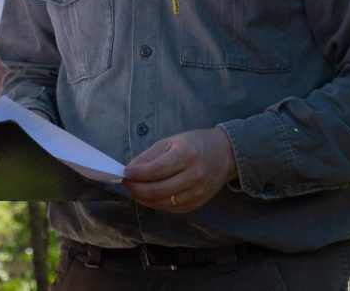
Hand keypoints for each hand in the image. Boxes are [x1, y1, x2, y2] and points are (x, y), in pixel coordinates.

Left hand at [121, 127, 237, 212]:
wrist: (225, 155)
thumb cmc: (195, 144)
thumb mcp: (171, 141)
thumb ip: (149, 156)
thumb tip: (130, 170)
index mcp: (186, 155)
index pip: (155, 170)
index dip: (136, 174)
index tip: (124, 172)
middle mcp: (193, 176)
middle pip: (157, 190)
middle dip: (135, 189)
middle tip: (125, 184)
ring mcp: (197, 193)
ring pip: (162, 203)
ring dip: (143, 198)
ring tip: (134, 190)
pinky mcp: (197, 204)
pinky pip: (171, 208)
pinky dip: (156, 204)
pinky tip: (148, 196)